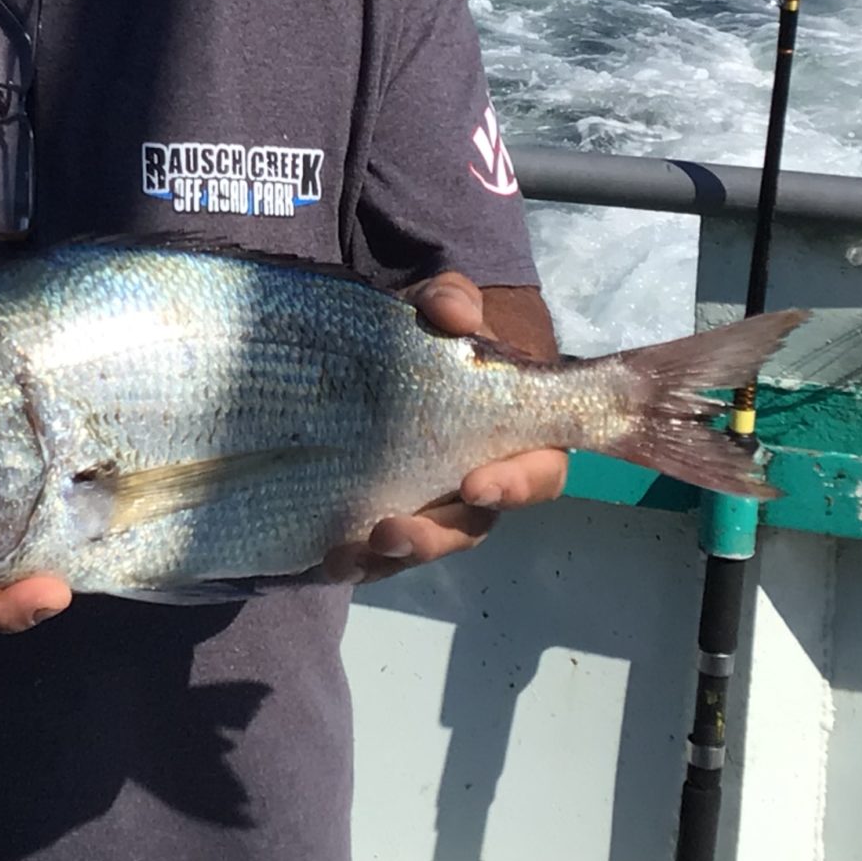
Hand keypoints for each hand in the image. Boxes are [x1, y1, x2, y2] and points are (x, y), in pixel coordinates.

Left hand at [321, 271, 568, 584]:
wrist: (396, 345)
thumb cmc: (440, 331)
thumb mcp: (445, 306)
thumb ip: (453, 300)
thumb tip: (454, 313)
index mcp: (514, 438)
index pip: (536, 474)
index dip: (516, 486)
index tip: (477, 484)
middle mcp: (476, 482)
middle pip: (470, 526)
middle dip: (435, 536)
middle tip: (393, 530)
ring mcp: (431, 503)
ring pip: (421, 545)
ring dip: (389, 556)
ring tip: (347, 555)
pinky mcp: (385, 511)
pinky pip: (377, 550)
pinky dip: (356, 560)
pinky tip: (325, 559)